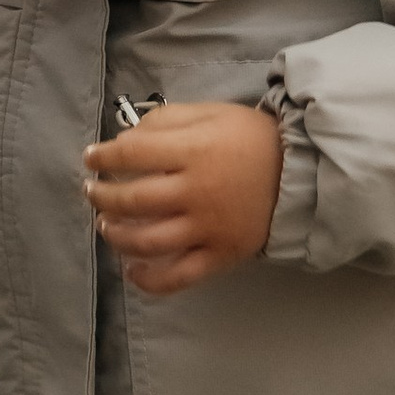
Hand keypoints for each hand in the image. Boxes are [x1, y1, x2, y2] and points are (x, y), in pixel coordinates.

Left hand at [83, 100, 282, 295]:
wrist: (303, 173)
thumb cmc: (251, 140)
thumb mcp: (211, 113)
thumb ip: (167, 121)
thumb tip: (125, 138)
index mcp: (194, 151)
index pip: (132, 154)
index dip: (103, 156)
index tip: (91, 158)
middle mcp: (196, 192)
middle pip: (132, 200)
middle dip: (102, 196)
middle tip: (92, 191)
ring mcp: (208, 229)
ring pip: (147, 241)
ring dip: (116, 235)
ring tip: (106, 225)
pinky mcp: (221, 256)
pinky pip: (178, 277)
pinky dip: (149, 280)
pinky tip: (132, 271)